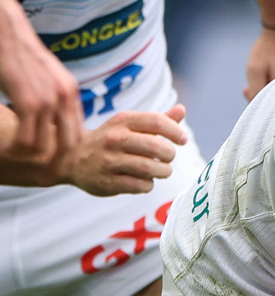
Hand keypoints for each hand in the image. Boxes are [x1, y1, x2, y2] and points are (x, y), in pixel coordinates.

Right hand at [0, 0, 83, 154]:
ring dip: (32, 158)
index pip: (77, 132)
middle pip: (70, 145)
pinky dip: (18, 150)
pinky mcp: (29, 101)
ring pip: (47, 146)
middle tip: (43, 175)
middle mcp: (65, 97)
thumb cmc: (19, 53)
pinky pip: (28, 139)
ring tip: (19, 160)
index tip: (55, 164)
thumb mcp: (45, 74)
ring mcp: (49, 100)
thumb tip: (53, 115)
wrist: (5, 30)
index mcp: (70, 92)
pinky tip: (9, 150)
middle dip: (56, 163)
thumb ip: (54, 93)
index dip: (67, 152)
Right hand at [66, 104, 187, 195]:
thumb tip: (182, 109)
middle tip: (168, 158)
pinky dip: (149, 185)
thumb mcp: (129, 125)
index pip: (157, 121)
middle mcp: (114, 138)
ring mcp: (109, 161)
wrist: (71, 158)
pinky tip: (145, 181)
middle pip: (157, 147)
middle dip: (170, 155)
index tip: (182, 140)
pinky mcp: (107, 182)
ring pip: (151, 168)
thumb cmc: (111, 140)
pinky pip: (141, 185)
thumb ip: (157, 119)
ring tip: (162, 170)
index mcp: (122, 120)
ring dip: (163, 171)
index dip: (176, 132)